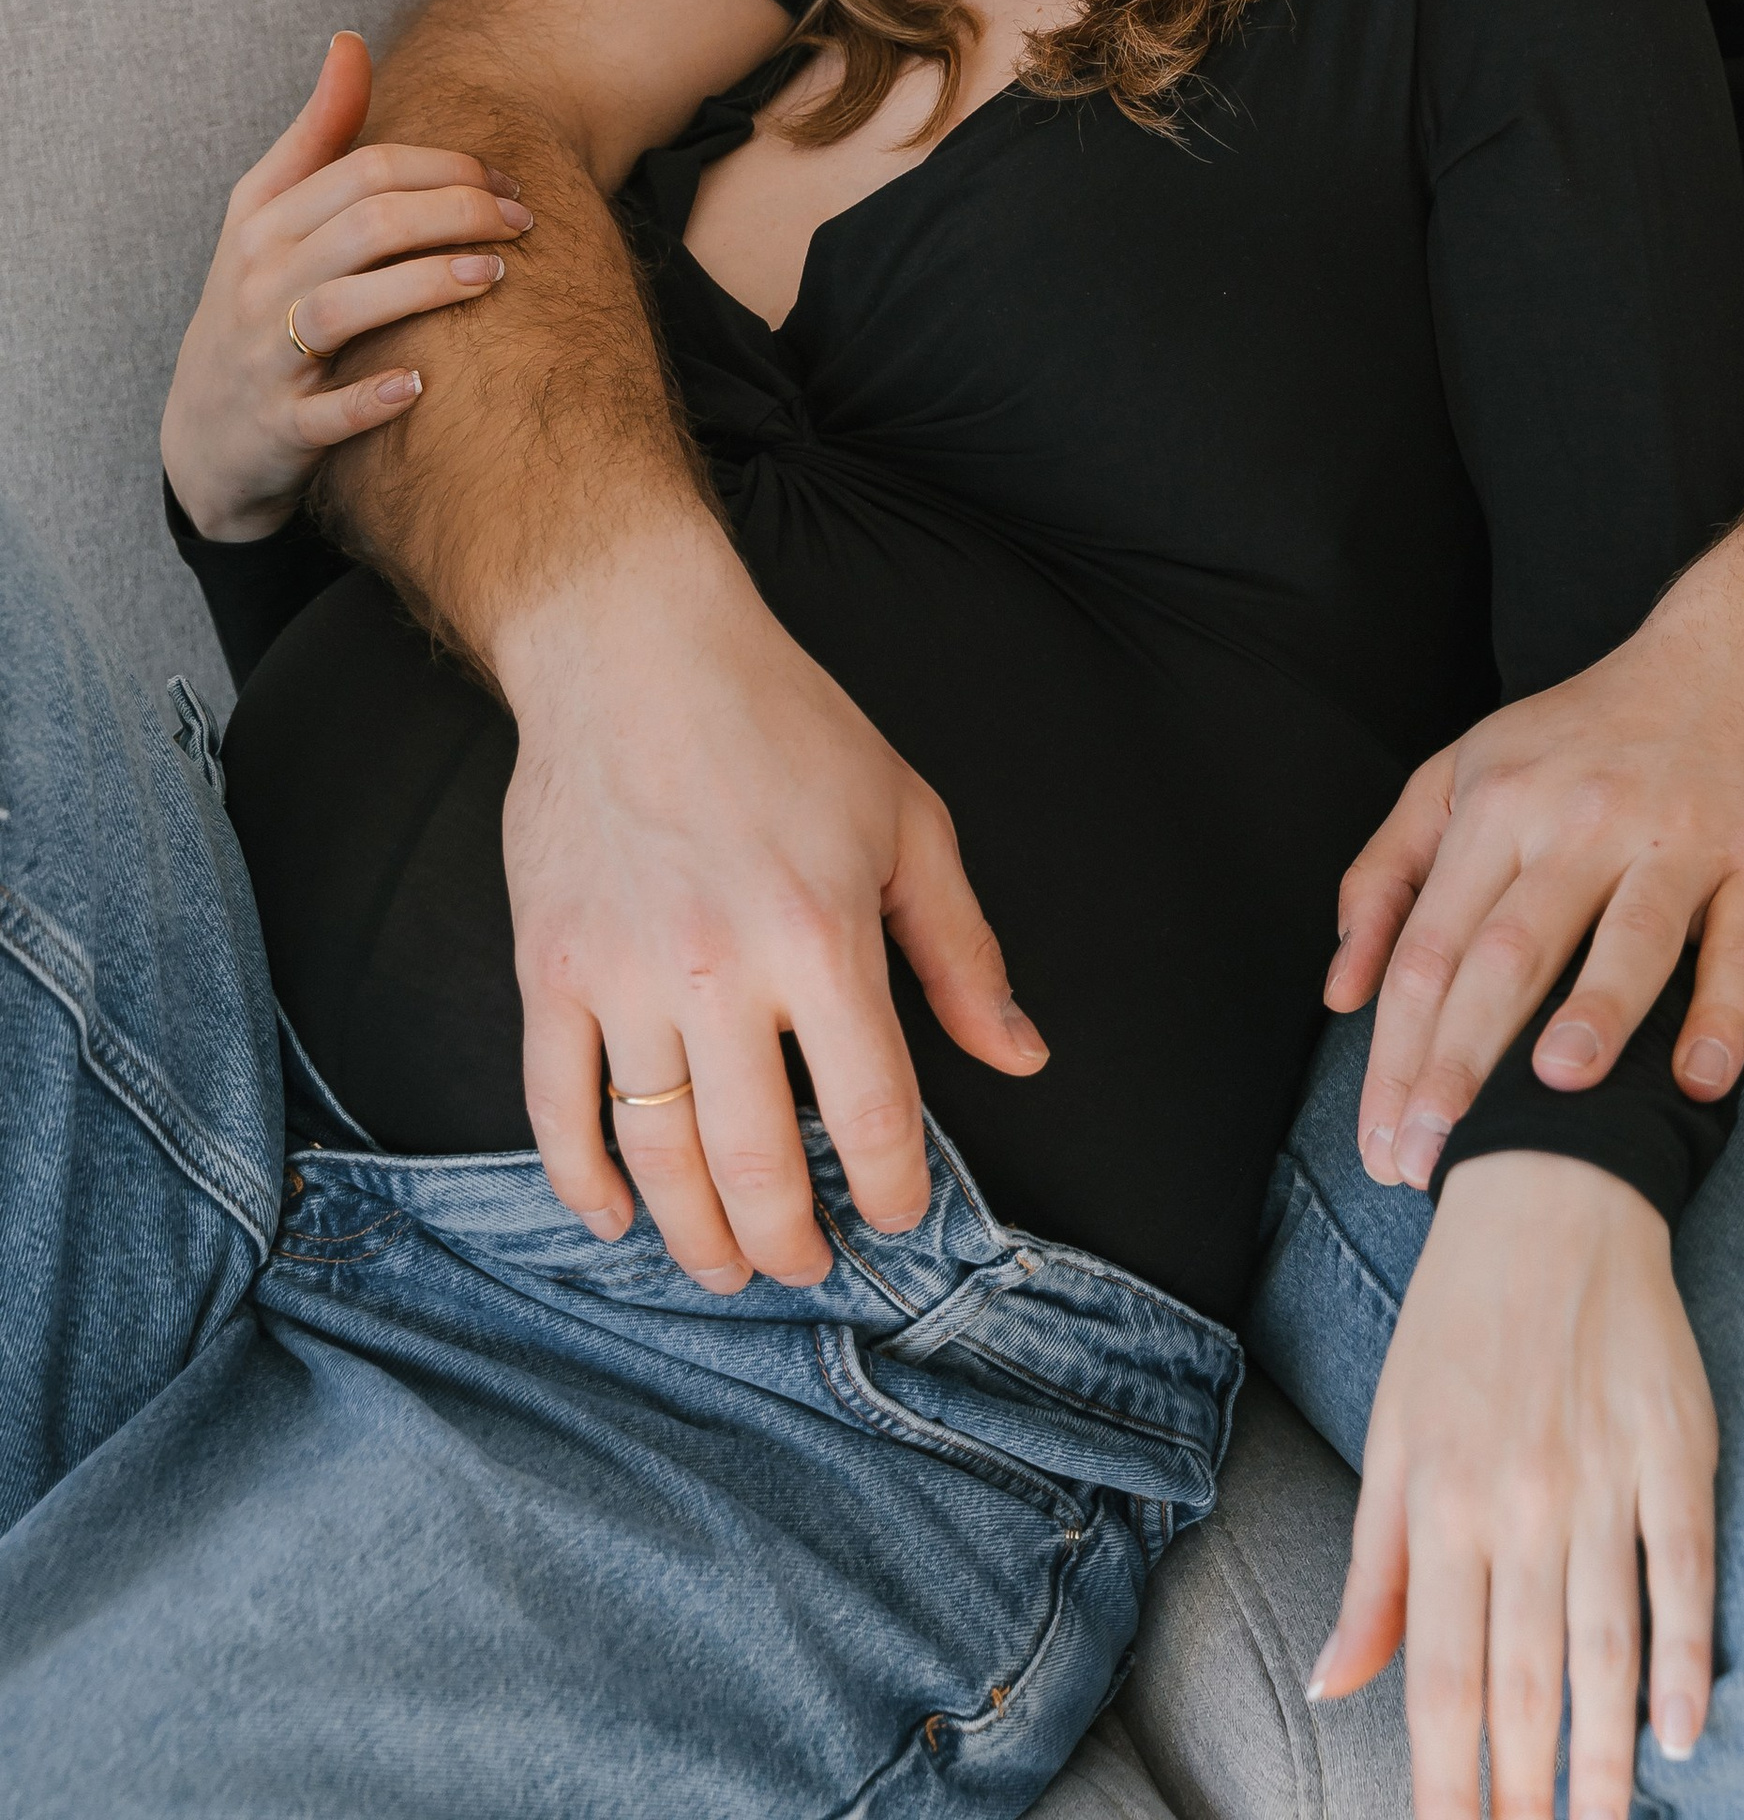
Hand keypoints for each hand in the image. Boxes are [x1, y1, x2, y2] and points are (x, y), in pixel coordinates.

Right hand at [161, 33, 534, 541]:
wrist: (203, 433)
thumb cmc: (256, 301)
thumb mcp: (269, 213)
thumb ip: (318, 131)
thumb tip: (349, 40)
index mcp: (262, 220)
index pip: (364, 169)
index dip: (445, 166)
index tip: (508, 179)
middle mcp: (256, 281)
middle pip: (366, 226)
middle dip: (455, 214)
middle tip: (523, 221)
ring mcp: (262, 356)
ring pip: (342, 308)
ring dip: (425, 285)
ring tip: (493, 275)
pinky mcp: (277, 427)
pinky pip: (324, 412)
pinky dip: (371, 396)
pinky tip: (421, 384)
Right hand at [500, 534, 1049, 1283]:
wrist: (634, 648)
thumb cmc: (784, 724)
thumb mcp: (908, 819)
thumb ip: (963, 951)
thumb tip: (1020, 1056)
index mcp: (823, 935)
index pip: (873, 1111)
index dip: (892, 1188)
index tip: (898, 1216)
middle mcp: (721, 970)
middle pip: (758, 1161)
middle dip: (791, 1239)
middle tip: (807, 1264)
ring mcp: (625, 974)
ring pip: (658, 1153)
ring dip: (696, 1235)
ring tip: (727, 1266)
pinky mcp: (552, 967)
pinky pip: (556, 1106)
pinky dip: (581, 1182)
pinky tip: (618, 1219)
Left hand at [1311, 1154, 1715, 1819]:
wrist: (1553, 1194)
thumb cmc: (1456, 1320)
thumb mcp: (1390, 1433)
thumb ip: (1374, 1569)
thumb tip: (1333, 1684)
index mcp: (1439, 1501)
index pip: (1439, 1682)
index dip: (1444, 1785)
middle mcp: (1519, 1503)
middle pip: (1525, 1686)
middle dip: (1525, 1798)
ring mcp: (1603, 1479)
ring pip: (1606, 1651)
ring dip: (1604, 1761)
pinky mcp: (1677, 1451)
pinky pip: (1686, 1576)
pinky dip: (1687, 1660)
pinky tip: (1682, 1734)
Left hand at [1328, 563, 1743, 1187]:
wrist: (1739, 660)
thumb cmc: (1585, 737)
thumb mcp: (1466, 771)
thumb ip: (1390, 872)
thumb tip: (1339, 992)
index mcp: (1499, 803)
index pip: (1432, 945)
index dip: (1397, 1050)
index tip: (1382, 1142)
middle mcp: (1581, 818)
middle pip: (1510, 950)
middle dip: (1463, 1059)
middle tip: (1436, 1159)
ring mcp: (1678, 838)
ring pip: (1629, 936)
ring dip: (1593, 1012)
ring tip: (1556, 1091)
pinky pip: (1742, 945)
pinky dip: (1723, 1012)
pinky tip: (1700, 1077)